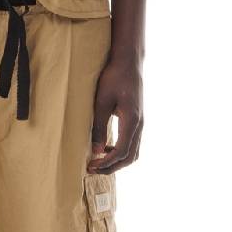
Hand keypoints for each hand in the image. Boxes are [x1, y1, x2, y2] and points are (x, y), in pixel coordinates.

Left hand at [86, 56, 143, 172]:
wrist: (128, 62)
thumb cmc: (114, 78)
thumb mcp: (101, 102)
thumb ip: (99, 127)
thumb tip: (96, 151)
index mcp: (132, 121)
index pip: (121, 152)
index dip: (106, 163)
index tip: (91, 166)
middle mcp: (139, 124)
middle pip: (130, 157)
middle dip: (112, 167)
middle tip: (93, 169)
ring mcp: (140, 123)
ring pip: (133, 152)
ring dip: (117, 161)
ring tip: (98, 161)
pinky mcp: (137, 120)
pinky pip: (132, 143)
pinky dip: (120, 151)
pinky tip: (105, 148)